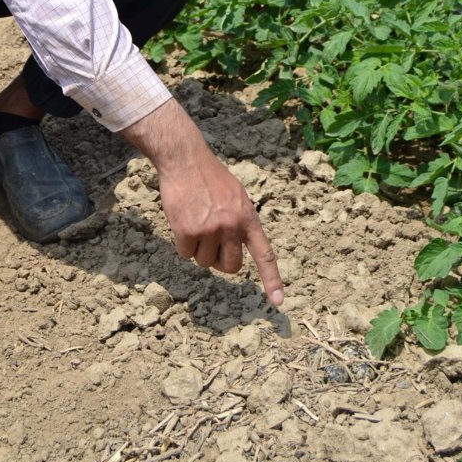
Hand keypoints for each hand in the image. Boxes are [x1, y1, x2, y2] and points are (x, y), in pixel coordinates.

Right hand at [123, 98, 283, 305]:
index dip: (272, 279)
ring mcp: (210, 229)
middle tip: (212, 244)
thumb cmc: (210, 176)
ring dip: (199, 250)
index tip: (278, 301)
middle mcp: (232, 226)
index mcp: (248, 218)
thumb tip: (237, 249)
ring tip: (196, 221)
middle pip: (231, 266)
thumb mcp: (236, 196)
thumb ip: (241, 221)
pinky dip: (183, 244)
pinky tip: (182, 221)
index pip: (264, 254)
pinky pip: (186, 254)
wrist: (185, 159)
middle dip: (221, 261)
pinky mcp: (188, 230)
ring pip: (205, 262)